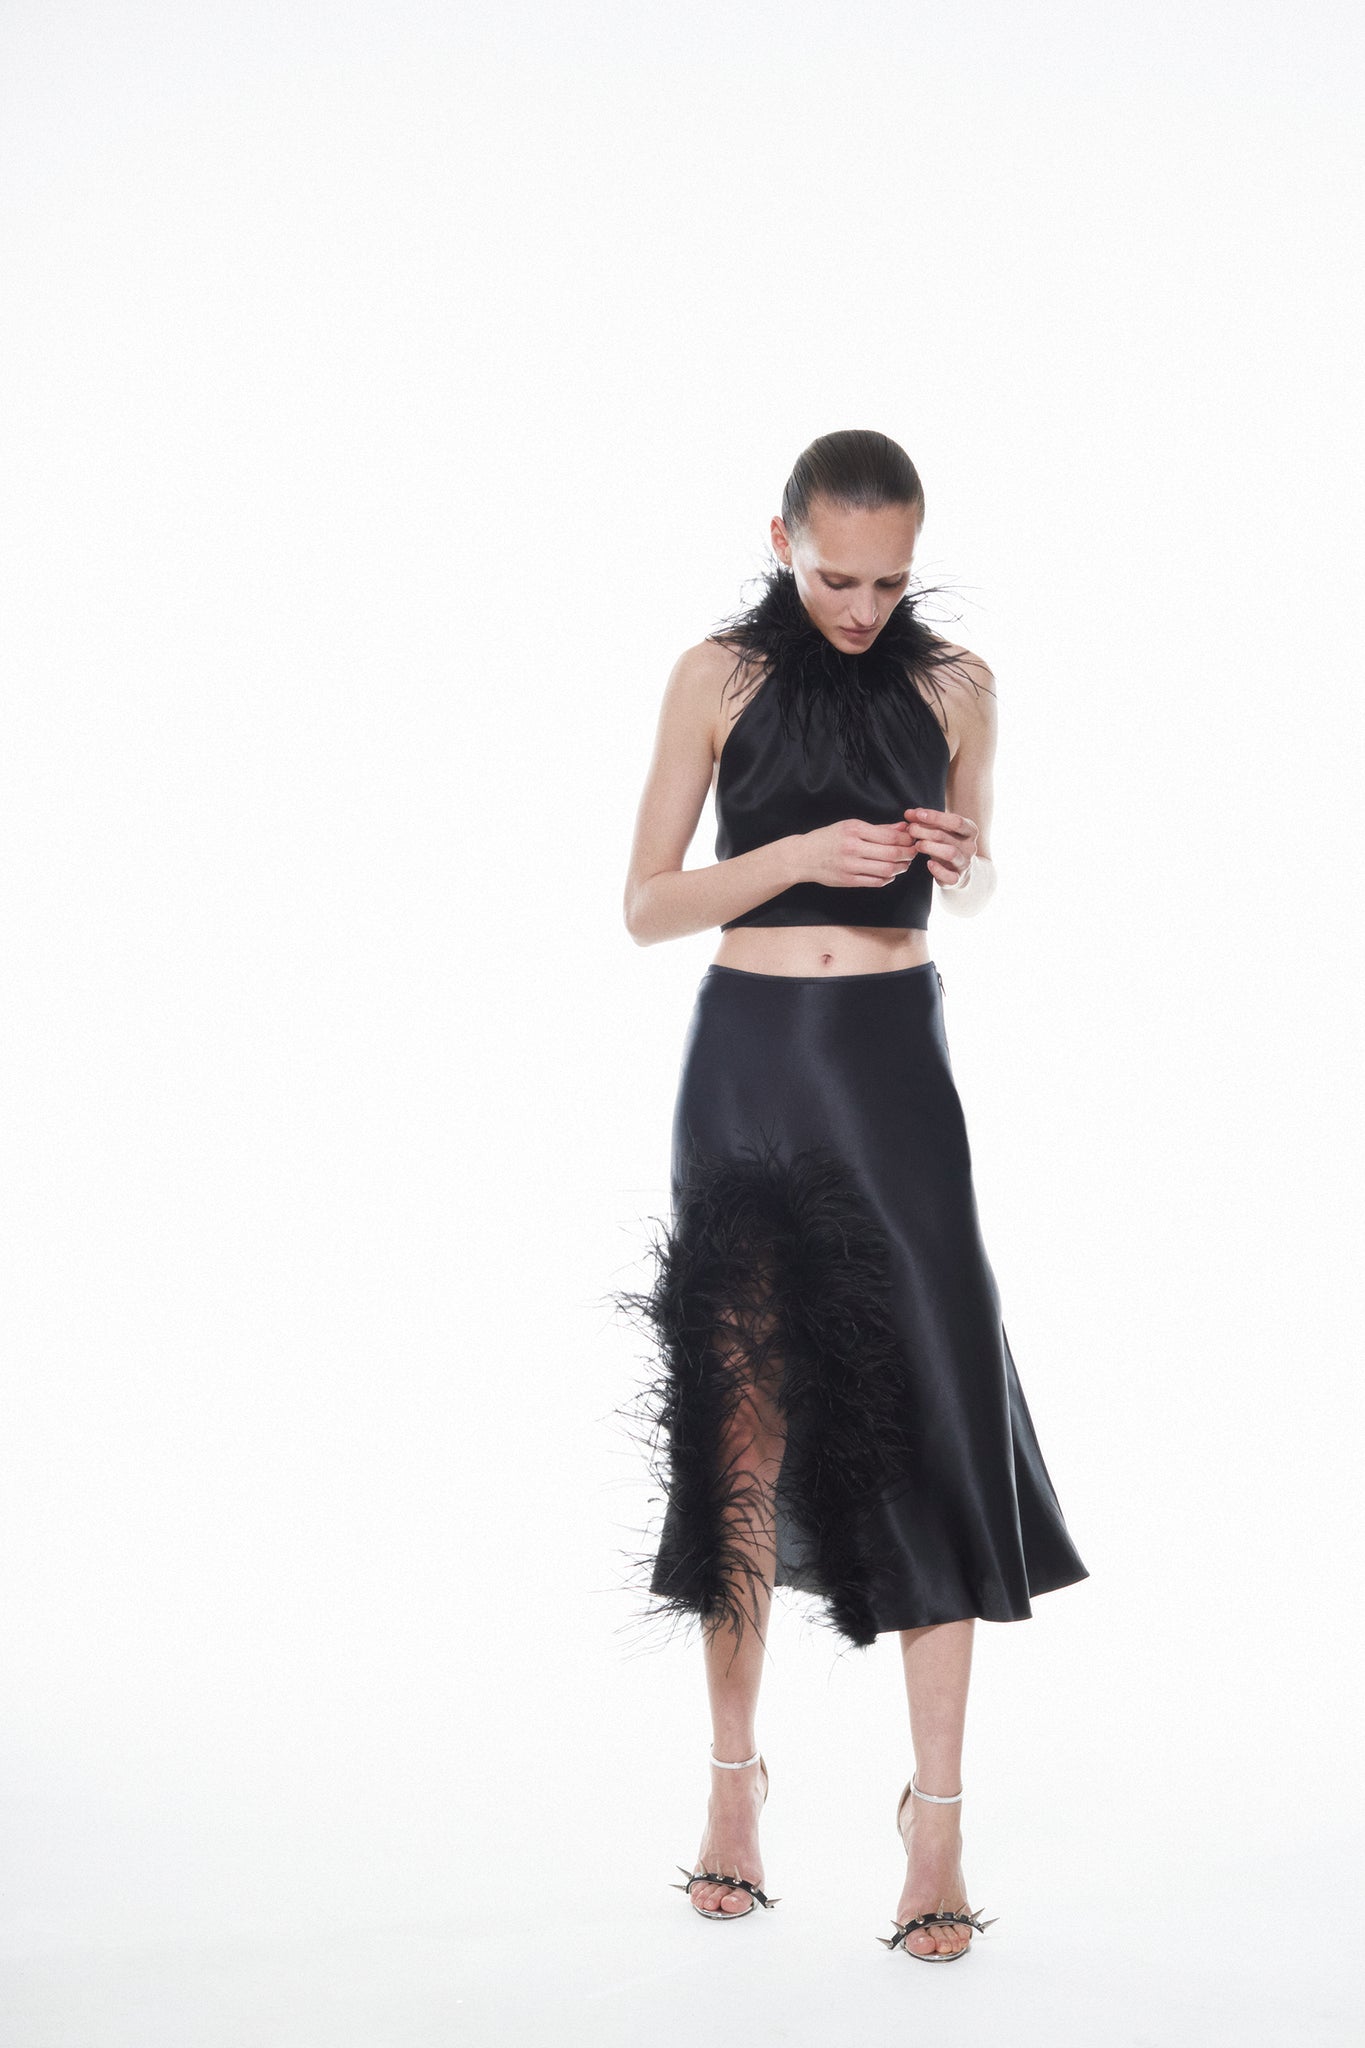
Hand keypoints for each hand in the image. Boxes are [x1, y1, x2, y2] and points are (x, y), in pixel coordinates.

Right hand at [795, 817, 919, 888]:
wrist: (802, 857)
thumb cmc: (827, 838)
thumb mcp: (850, 826)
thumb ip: (878, 828)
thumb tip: (902, 828)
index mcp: (854, 830)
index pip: (890, 836)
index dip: (907, 839)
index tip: (913, 838)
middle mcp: (853, 848)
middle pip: (892, 853)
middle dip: (908, 853)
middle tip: (914, 852)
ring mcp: (850, 866)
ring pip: (887, 869)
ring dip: (901, 867)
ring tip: (904, 863)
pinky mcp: (848, 881)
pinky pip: (876, 882)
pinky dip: (888, 878)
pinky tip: (890, 873)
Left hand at [902, 807, 979, 886]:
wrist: (959, 869)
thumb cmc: (948, 844)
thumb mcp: (941, 829)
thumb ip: (927, 820)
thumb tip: (909, 814)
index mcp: (970, 831)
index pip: (956, 821)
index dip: (935, 816)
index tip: (917, 814)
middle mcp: (970, 847)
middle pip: (946, 836)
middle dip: (924, 831)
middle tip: (910, 829)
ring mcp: (965, 863)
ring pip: (950, 853)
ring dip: (929, 847)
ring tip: (917, 845)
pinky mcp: (957, 878)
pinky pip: (949, 876)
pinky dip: (937, 870)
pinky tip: (928, 863)